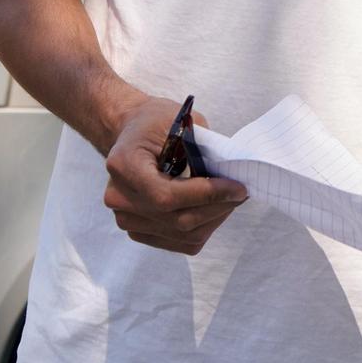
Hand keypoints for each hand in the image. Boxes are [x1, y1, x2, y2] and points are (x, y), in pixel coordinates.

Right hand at [100, 95, 248, 255]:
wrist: (133, 134)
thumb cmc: (156, 123)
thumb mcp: (182, 120)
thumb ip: (204, 148)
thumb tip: (232, 175)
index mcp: (124, 166)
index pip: (166, 195)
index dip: (206, 195)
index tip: (238, 187)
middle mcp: (119, 197)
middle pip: (177, 220)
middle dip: (218, 207)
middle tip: (242, 192)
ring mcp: (126, 218)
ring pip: (183, 234)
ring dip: (214, 218)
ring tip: (230, 198)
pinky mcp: (138, 231)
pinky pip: (180, 242)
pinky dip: (204, 227)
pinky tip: (214, 208)